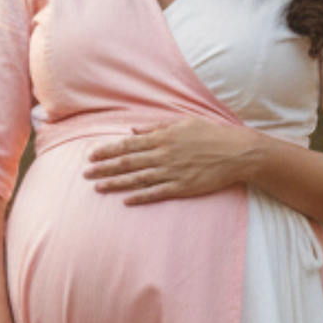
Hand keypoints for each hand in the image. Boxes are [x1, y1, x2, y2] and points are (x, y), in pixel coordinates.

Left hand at [83, 117, 255, 204]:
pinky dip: (140, 196)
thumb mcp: (184, 122)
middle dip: (105, 168)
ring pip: (138, 178)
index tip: (91, 154)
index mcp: (163, 137)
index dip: (108, 150)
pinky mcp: (183, 187)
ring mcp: (173, 172)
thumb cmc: (211, 134)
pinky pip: (157, 193)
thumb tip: (134, 129)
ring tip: (98, 187)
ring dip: (116, 183)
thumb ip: (157, 127)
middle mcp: (164, 154)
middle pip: (128, 162)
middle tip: (85, 173)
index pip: (129, 144)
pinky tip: (125, 200)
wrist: (237, 152)